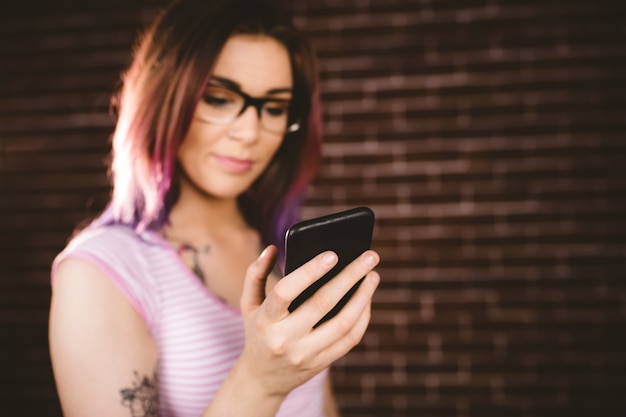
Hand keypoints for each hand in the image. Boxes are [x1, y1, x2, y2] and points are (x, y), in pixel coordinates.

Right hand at [237, 245, 379, 398]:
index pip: (285, 292)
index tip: (332, 254)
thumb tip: (272, 248)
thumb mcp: (249, 304)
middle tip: (370, 255)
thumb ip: (255, 273)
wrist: (262, 379)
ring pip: (343, 323)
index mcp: (265, 320)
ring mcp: (305, 354)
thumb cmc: (258, 331)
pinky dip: (362, 316)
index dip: (309, 272)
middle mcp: (285, 339)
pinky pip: (349, 339)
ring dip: (363, 297)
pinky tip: (367, 298)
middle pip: (322, 304)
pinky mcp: (322, 363)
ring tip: (373, 275)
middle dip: (350, 276)